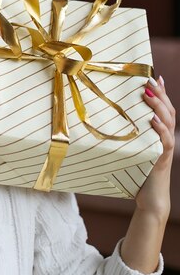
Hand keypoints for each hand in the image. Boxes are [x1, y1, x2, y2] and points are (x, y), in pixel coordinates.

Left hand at [135, 76, 175, 217]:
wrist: (149, 199)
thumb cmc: (137, 175)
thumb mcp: (131, 150)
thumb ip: (127, 137)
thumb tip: (107, 123)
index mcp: (159, 134)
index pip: (163, 108)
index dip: (161, 92)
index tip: (154, 75)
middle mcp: (165, 138)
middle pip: (168, 110)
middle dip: (159, 93)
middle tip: (149, 79)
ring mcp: (165, 148)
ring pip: (168, 122)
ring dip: (159, 106)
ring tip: (149, 94)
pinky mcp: (162, 159)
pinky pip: (164, 141)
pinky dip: (160, 129)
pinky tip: (153, 119)